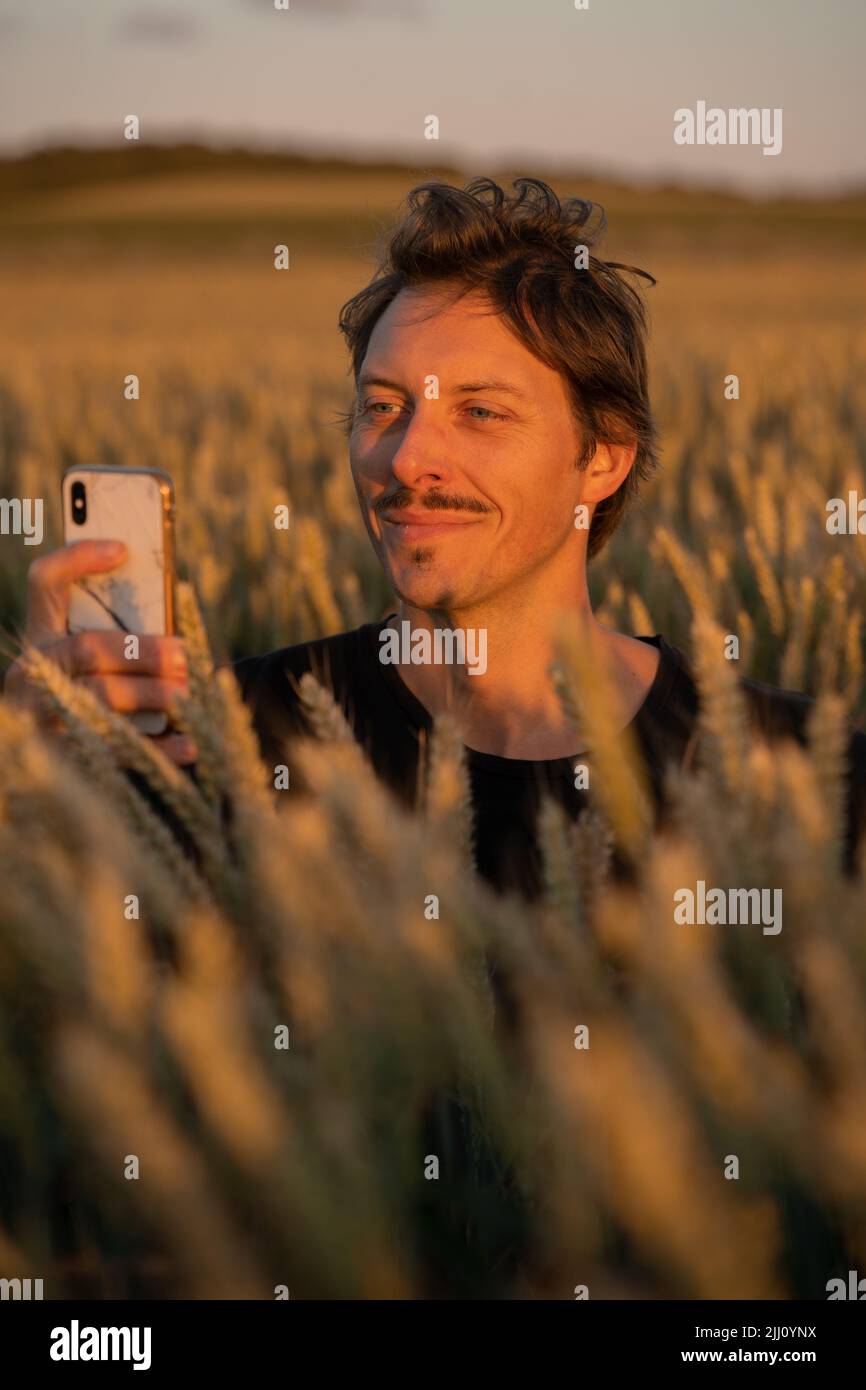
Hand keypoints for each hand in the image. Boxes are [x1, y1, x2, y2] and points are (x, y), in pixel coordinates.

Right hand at [4, 539, 195, 765]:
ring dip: (151, 694)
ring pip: (100, 698)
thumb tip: (174, 629)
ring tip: (187, 695)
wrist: (39, 774)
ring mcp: (40, 715)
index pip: (46, 582)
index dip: (78, 559)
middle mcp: (33, 671)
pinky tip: (189, 744)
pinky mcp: (61, 757)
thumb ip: (116, 639)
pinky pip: (114, 749)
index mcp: (40, 636)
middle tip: (184, 656)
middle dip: (142, 651)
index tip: (123, 549)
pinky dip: (156, 748)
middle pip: (87, 647)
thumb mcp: (87, 663)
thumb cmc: (87, 699)